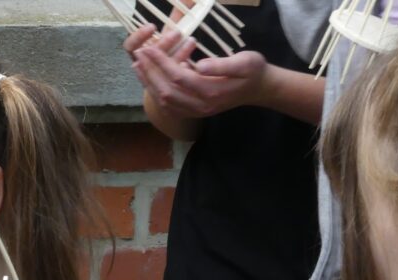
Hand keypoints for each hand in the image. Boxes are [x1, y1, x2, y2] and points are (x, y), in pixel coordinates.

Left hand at [131, 30, 267, 118]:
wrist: (259, 89)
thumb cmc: (253, 71)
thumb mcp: (245, 62)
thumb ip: (221, 65)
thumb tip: (198, 65)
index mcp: (211, 91)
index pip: (178, 76)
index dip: (161, 62)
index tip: (149, 48)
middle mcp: (200, 105)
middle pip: (166, 91)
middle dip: (150, 72)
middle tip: (139, 54)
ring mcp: (196, 111)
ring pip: (165, 101)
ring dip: (149, 83)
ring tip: (138, 66)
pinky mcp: (194, 112)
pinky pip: (169, 107)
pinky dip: (156, 93)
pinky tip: (149, 80)